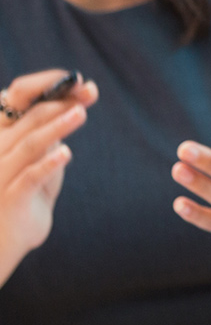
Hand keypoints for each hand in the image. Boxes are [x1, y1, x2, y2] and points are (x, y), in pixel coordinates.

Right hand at [0, 70, 96, 282]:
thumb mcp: (39, 159)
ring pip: (27, 144)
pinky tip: (66, 153)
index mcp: (1, 136)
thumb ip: (51, 133)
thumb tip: (79, 99)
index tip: (80, 82)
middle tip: (88, 93)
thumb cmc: (24, 196)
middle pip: (27, 119)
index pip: (17, 99)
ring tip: (81, 113)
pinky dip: (48, 163)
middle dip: (59, 102)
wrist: (3, 243)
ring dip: (56, 127)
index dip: (48, 87)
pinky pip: (28, 177)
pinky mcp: (8, 198)